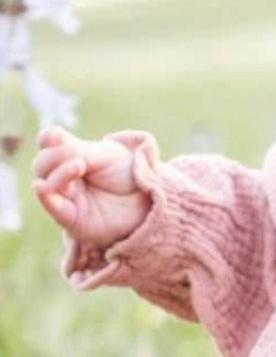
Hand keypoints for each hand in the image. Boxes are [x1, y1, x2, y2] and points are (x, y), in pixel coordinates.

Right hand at [32, 126, 151, 249]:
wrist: (151, 200)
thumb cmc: (131, 176)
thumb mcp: (106, 155)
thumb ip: (76, 149)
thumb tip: (46, 138)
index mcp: (73, 156)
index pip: (48, 144)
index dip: (49, 139)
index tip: (58, 137)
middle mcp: (65, 177)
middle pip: (42, 163)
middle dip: (55, 156)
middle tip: (79, 157)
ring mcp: (67, 197)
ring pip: (45, 182)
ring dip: (58, 172)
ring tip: (80, 165)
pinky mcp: (71, 218)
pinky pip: (51, 207)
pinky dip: (45, 196)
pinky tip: (42, 186)